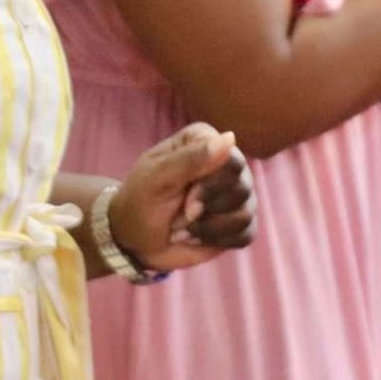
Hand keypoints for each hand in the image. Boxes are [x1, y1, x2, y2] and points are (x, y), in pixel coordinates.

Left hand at [109, 123, 255, 273]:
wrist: (135, 238)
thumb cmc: (141, 199)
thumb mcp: (158, 177)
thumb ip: (192, 158)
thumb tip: (230, 138)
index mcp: (205, 141)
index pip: (232, 160)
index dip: (212, 186)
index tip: (187, 200)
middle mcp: (227, 164)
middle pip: (242, 188)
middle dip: (207, 209)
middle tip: (182, 214)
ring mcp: (235, 195)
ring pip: (244, 214)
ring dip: (209, 228)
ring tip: (184, 227)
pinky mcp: (237, 223)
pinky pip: (246, 234)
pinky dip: (217, 241)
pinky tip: (196, 237)